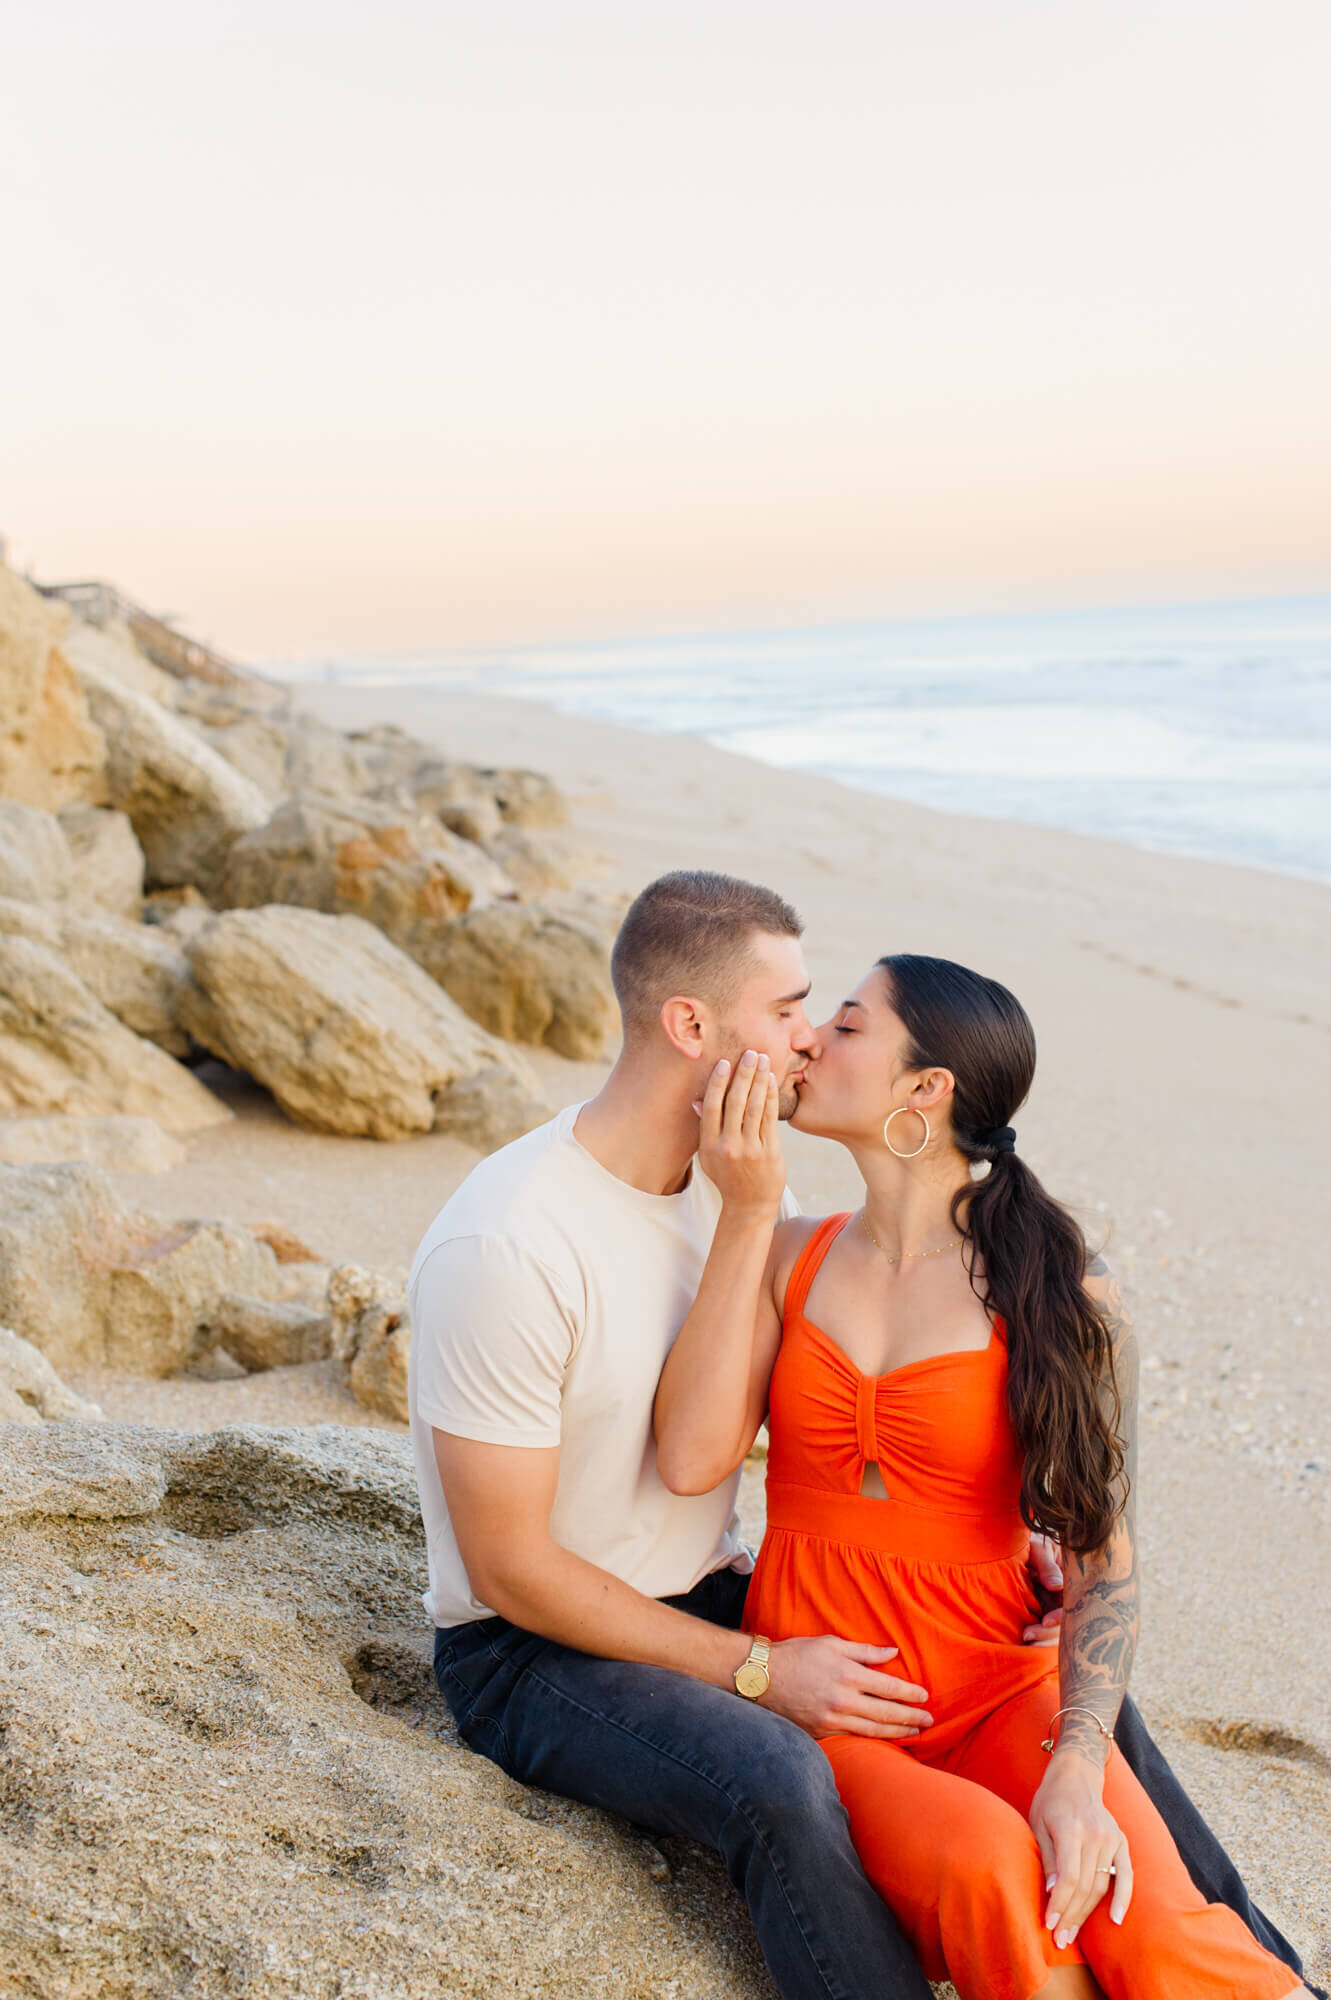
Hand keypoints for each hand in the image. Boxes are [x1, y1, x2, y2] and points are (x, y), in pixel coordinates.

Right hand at [696, 1051, 783, 1220]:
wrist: (749, 1206)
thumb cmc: (727, 1177)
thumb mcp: (709, 1156)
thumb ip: (706, 1128)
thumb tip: (697, 1101)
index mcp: (710, 1145)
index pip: (713, 1106)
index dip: (718, 1082)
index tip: (725, 1062)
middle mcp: (729, 1146)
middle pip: (735, 1102)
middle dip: (743, 1074)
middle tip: (750, 1053)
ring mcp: (751, 1149)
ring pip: (755, 1107)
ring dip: (759, 1080)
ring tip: (763, 1060)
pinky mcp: (770, 1151)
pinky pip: (771, 1118)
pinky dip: (771, 1097)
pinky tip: (771, 1082)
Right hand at [762, 1635, 933, 1740]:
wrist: (763, 1677)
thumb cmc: (797, 1654)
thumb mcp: (831, 1644)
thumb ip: (864, 1651)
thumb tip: (892, 1653)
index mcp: (848, 1675)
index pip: (888, 1688)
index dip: (909, 1694)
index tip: (924, 1696)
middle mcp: (843, 1700)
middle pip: (886, 1714)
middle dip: (911, 1718)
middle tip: (929, 1722)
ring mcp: (833, 1720)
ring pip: (873, 1731)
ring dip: (898, 1733)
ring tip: (915, 1734)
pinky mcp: (822, 1732)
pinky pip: (854, 1738)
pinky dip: (873, 1741)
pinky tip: (885, 1740)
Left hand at [1023, 1533, 1063, 1644]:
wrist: (1022, 1541)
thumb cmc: (1034, 1540)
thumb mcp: (1040, 1546)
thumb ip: (1047, 1564)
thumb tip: (1056, 1586)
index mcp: (1071, 1580)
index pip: (1072, 1604)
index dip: (1061, 1616)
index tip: (1045, 1621)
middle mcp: (1067, 1596)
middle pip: (1066, 1623)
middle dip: (1048, 1634)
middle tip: (1027, 1635)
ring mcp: (1056, 1605)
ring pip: (1056, 1630)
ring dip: (1042, 1639)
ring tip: (1024, 1641)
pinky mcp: (1045, 1611)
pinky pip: (1045, 1629)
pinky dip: (1038, 1637)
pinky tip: (1026, 1643)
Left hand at [1030, 1752, 1132, 1945]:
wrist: (1077, 1775)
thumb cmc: (1050, 1800)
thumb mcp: (1038, 1823)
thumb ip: (1047, 1858)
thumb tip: (1052, 1893)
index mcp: (1070, 1827)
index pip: (1069, 1877)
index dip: (1059, 1904)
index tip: (1049, 1924)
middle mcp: (1095, 1833)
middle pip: (1086, 1885)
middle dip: (1071, 1916)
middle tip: (1060, 1940)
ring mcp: (1111, 1837)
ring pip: (1102, 1884)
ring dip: (1088, 1913)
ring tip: (1073, 1933)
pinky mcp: (1122, 1841)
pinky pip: (1126, 1875)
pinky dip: (1123, 1898)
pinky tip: (1116, 1919)